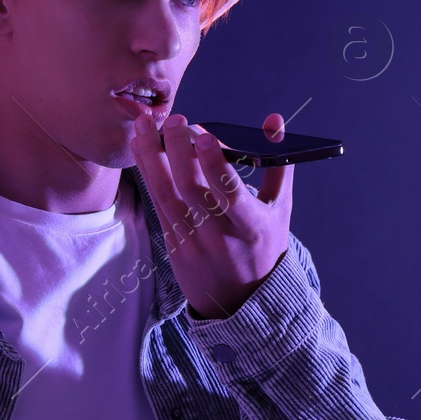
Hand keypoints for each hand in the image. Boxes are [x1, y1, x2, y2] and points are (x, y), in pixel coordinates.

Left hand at [131, 110, 293, 319]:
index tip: (203, 134)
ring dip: (152, 157)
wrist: (241, 300)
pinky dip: (148, 173)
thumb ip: (277, 162)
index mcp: (251, 226)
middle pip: (191, 189)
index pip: (231, 192)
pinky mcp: (173, 245)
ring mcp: (192, 242)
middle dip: (179, 150)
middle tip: (174, 120)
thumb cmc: (264, 245)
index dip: (215, 163)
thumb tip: (274, 119)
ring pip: (165, 194)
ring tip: (145, 126)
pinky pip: (157, 204)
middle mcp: (219, 235)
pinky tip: (142, 149)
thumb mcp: (279, 208)